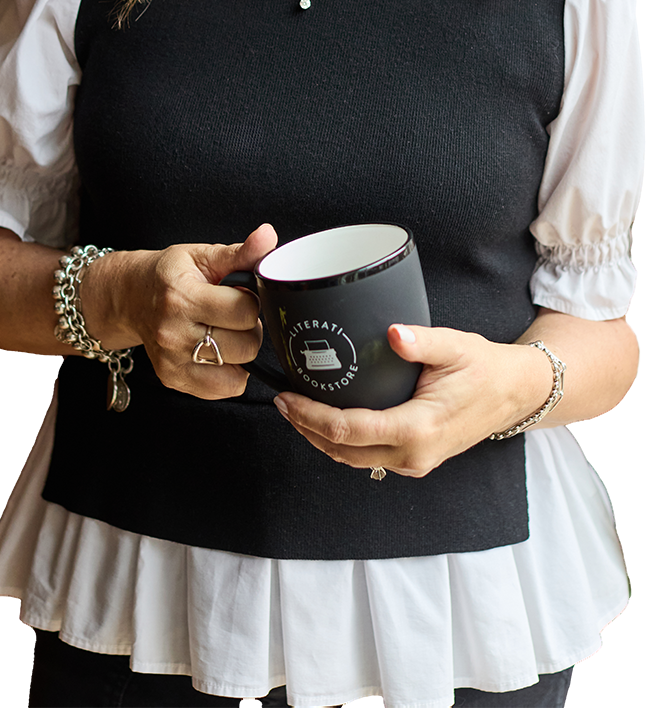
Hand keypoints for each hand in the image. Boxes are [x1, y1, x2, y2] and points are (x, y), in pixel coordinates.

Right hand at [98, 223, 277, 399]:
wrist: (130, 297)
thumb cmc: (168, 275)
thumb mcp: (202, 256)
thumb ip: (240, 252)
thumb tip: (268, 236)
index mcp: (182, 297)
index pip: (244, 311)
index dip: (252, 301)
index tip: (240, 295)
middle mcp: (173, 333)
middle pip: (245, 345)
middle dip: (249, 328)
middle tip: (234, 316)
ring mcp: (171, 361)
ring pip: (238, 372)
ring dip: (241, 352)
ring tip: (226, 333)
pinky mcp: (173, 380)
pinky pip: (224, 389)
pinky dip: (231, 373)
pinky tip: (219, 352)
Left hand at [272, 324, 545, 476]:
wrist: (514, 394)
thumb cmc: (484, 367)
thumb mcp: (455, 346)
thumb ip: (421, 341)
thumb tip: (392, 333)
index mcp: (418, 429)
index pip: (350, 431)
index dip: (311, 416)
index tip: (287, 398)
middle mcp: (413, 455)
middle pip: (343, 451)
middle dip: (307, 429)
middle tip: (281, 402)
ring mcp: (415, 462)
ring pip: (354, 459)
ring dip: (321, 439)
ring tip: (296, 411)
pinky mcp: (415, 459)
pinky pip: (369, 456)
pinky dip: (343, 442)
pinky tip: (328, 419)